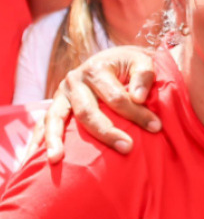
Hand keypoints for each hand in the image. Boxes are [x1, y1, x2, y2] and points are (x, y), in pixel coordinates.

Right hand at [41, 46, 159, 161]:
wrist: (114, 59)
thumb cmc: (131, 64)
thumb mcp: (142, 61)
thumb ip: (144, 75)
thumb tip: (139, 97)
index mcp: (96, 69)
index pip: (115, 96)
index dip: (137, 113)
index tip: (156, 127)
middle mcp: (74, 81)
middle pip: (87, 112)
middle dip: (106, 132)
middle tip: (127, 148)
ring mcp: (61, 95)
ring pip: (55, 119)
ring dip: (54, 140)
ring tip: (56, 160)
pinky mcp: (55, 106)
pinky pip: (42, 125)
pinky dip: (37, 141)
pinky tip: (32, 159)